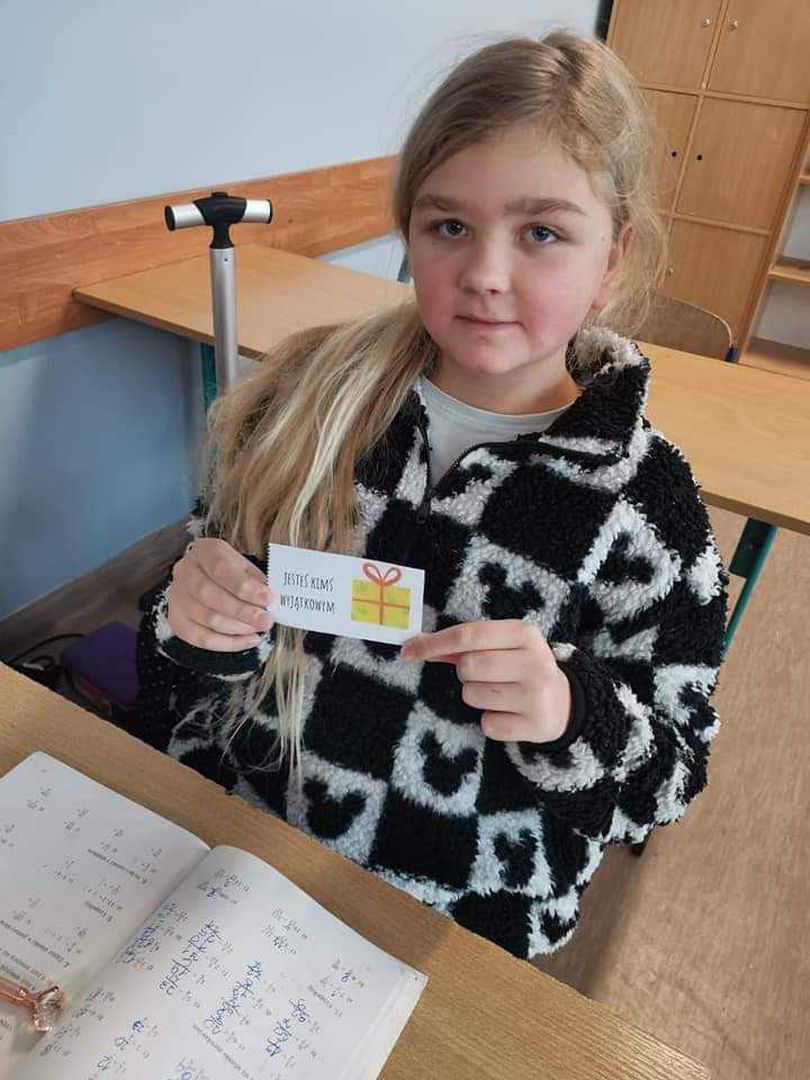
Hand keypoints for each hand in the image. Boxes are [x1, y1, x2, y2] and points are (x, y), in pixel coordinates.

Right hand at [166, 538, 274, 651]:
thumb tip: (268, 601)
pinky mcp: (177, 621)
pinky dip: (228, 643)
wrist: (203, 575)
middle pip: (210, 596)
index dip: (245, 587)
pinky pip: (202, 639)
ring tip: (258, 629)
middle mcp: (185, 572)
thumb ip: (255, 580)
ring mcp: (177, 598)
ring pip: (207, 619)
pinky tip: (248, 640)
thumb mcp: (243, 565)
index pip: (221, 569)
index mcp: (204, 551)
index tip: (268, 598)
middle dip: (243, 611)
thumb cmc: (229, 570)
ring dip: (238, 628)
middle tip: (266, 620)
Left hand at [401, 620, 570, 743]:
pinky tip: (509, 713)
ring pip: (472, 696)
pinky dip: (490, 720)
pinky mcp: (534, 726)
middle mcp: (534, 662)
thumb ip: (462, 644)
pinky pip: (486, 724)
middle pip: (468, 667)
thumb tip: (416, 644)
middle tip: (483, 674)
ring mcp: (536, 696)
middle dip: (465, 673)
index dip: (433, 643)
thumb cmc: (520, 666)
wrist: (563, 703)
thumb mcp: (501, 645)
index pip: (468, 635)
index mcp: (524, 633)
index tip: (408, 650)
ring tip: (500, 693)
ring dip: (476, 696)